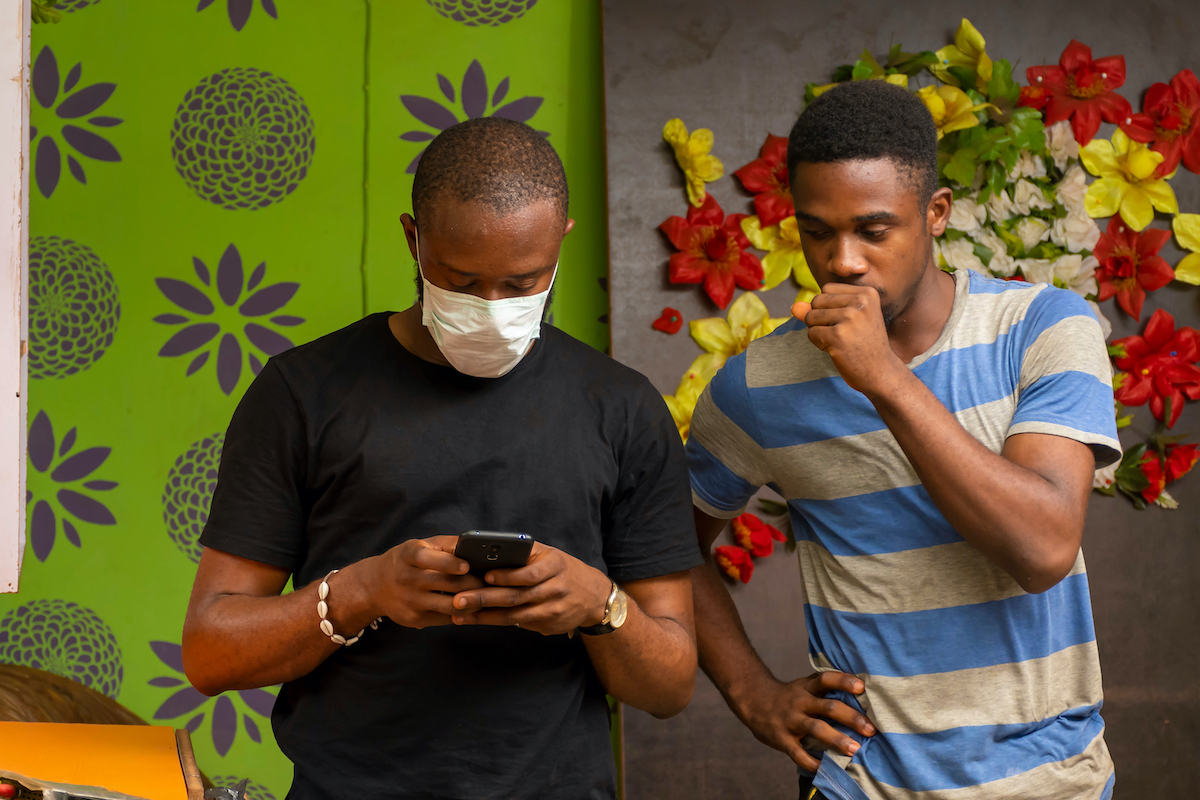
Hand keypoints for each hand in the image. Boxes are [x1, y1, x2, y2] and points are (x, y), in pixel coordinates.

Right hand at [359, 536, 485, 629]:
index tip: (467, 566)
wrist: (374, 586)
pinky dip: (462, 613)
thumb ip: (447, 545)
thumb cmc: (406, 561)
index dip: (449, 563)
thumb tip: (476, 546)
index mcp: (409, 556)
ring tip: (486, 596)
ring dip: (472, 601)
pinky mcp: (415, 619)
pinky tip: (473, 608)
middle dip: (473, 584)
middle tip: (491, 582)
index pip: (428, 559)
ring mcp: (411, 602)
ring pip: (449, 605)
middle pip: (446, 584)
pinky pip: (445, 618)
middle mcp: (408, 579)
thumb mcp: (420, 546)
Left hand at [449, 543, 611, 635]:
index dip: (506, 576)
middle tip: (458, 599)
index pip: (528, 574)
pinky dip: (494, 622)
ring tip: (458, 613)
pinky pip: (517, 624)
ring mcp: (551, 611)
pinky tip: (476, 620)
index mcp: (554, 566)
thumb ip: (525, 555)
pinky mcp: (547, 626)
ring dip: (483, 615)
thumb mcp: (551, 556)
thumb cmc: (564, 570)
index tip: (484, 576)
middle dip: (484, 599)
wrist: (594, 597)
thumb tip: (489, 552)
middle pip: (515, 597)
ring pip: (512, 615)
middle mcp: (554, 590)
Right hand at [735, 671, 874, 772]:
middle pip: (828, 706)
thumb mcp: (804, 686)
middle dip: (851, 718)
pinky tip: (826, 768)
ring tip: (854, 749)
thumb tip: (862, 695)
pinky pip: (798, 753)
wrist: (754, 701)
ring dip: (837, 739)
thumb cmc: (789, 696)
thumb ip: (826, 690)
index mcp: (807, 688)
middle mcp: (800, 702)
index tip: (861, 687)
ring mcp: (791, 721)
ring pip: (816, 729)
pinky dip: (813, 763)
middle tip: (870, 729)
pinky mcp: (782, 739)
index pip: (826, 679)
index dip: (843, 681)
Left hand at [792, 284, 903, 395]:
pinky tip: (837, 349)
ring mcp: (849, 318)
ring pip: (811, 316)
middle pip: (817, 300)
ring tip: (841, 341)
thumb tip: (794, 307)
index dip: (828, 306)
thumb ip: (819, 309)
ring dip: (819, 331)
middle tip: (844, 334)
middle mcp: (860, 302)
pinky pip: (811, 333)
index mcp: (867, 293)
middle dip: (821, 318)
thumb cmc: (864, 344)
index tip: (848, 322)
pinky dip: (819, 343)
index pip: (827, 288)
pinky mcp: (838, 336)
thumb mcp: (848, 319)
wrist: (881, 372)